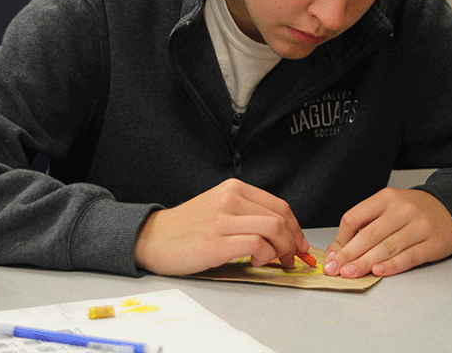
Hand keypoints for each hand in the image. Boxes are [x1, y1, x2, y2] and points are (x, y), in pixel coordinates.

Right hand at [133, 178, 309, 275]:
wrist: (152, 238)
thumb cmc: (187, 228)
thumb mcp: (218, 208)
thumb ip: (246, 213)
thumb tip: (280, 232)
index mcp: (233, 189)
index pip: (280, 205)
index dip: (296, 228)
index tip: (299, 244)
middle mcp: (229, 199)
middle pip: (281, 217)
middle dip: (294, 242)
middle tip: (291, 258)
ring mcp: (222, 219)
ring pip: (273, 229)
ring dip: (282, 250)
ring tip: (274, 260)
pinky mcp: (216, 242)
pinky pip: (257, 245)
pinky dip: (264, 256)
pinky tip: (255, 262)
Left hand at [323, 187, 451, 278]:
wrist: (450, 209)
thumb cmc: (413, 212)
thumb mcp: (388, 208)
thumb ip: (364, 225)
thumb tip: (337, 250)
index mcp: (386, 197)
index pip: (354, 217)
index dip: (341, 239)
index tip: (332, 256)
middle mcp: (403, 208)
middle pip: (369, 234)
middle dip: (349, 254)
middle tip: (335, 269)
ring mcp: (421, 225)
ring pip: (387, 247)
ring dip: (365, 263)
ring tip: (350, 273)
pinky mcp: (435, 242)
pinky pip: (410, 257)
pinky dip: (392, 266)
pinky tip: (378, 272)